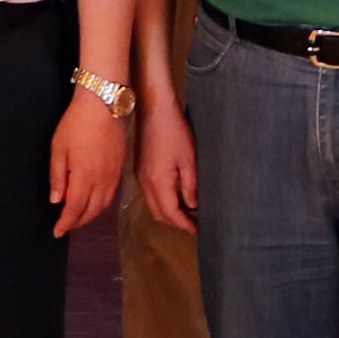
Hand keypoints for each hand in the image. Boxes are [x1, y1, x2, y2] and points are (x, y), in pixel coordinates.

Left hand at [46, 88, 124, 236]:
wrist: (103, 104)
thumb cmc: (76, 123)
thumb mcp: (58, 148)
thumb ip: (58, 177)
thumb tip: (57, 200)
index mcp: (85, 176)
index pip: (75, 208)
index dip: (66, 223)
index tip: (57, 232)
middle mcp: (102, 179)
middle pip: (91, 211)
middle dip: (78, 222)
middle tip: (66, 225)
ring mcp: (114, 174)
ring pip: (104, 204)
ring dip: (91, 215)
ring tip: (79, 216)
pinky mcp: (120, 167)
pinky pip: (112, 193)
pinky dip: (102, 203)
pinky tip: (94, 201)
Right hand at [140, 101, 199, 231]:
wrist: (153, 108)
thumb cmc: (173, 130)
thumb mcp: (189, 159)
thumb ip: (191, 186)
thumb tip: (192, 205)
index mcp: (158, 182)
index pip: (171, 213)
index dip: (185, 224)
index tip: (198, 230)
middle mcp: (145, 183)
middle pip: (159, 214)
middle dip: (176, 222)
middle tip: (194, 223)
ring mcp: (140, 176)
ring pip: (153, 205)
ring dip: (168, 212)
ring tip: (187, 211)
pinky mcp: (140, 168)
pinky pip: (150, 193)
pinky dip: (162, 200)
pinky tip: (175, 195)